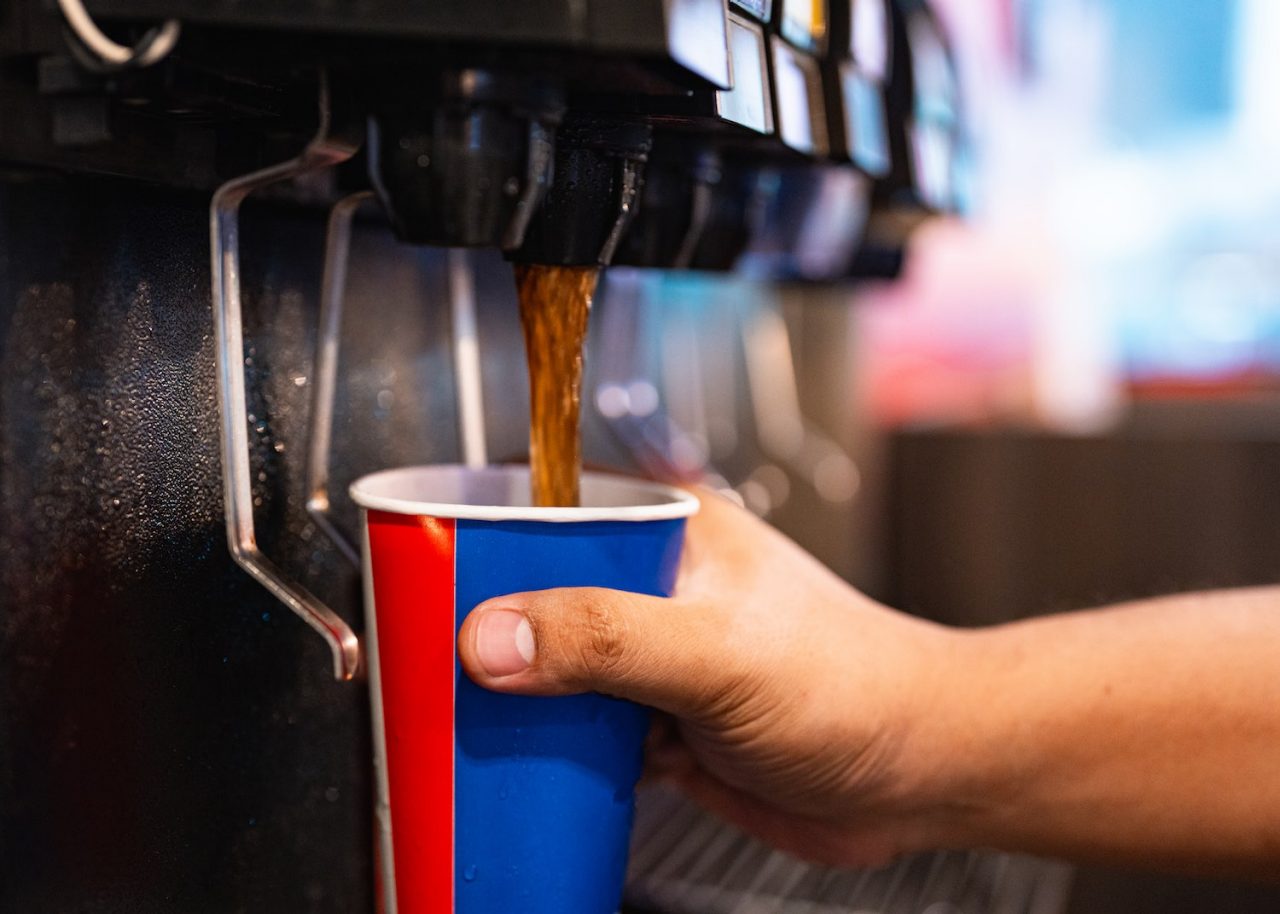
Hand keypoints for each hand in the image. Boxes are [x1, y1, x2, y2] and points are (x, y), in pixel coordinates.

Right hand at [456, 489, 953, 866]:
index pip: (545, 509)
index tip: (418, 575)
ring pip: (553, 669)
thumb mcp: (717, 651)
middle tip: (428, 666)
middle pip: (534, 595)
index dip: (475, 536)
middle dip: (486, 634)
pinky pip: (581, 731)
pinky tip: (532, 768)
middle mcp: (655, 587)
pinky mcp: (663, 722)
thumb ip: (605, 639)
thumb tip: (492, 639)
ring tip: (467, 723)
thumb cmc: (853, 684)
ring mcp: (657, 657)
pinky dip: (552, 752)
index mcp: (667, 533)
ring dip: (516, 701)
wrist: (917, 775)